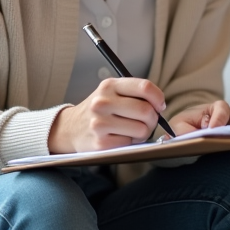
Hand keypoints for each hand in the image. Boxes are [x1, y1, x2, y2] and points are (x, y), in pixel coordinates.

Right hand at [49, 77, 165, 152]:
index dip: (158, 98)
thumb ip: (134, 93)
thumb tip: (159, 106)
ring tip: (132, 130)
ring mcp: (100, 123)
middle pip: (146, 110)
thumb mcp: (111, 93)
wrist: (69, 128)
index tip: (159, 106)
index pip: (144, 87)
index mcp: (109, 86)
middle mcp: (102, 102)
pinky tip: (121, 138)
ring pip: (142, 129)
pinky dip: (131, 143)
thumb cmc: (98, 110)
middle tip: (148, 122)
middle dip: (153, 119)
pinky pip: (130, 143)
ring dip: (143, 133)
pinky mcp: (100, 143)